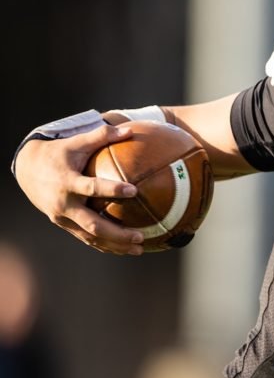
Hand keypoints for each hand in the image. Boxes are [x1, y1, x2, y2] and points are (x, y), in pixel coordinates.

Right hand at [14, 125, 143, 254]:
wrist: (28, 170)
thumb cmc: (58, 154)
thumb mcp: (76, 142)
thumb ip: (102, 135)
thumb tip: (131, 129)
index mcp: (67, 182)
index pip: (91, 188)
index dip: (112, 189)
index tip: (134, 190)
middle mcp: (64, 204)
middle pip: (92, 224)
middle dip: (117, 233)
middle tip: (140, 236)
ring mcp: (63, 218)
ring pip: (90, 237)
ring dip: (115, 245)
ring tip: (140, 248)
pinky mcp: (65, 225)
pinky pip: (87, 238)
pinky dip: (106, 245)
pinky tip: (125, 248)